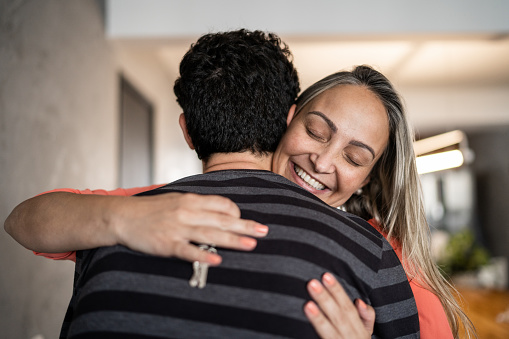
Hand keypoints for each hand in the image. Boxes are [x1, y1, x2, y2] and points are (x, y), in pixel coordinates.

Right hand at [111, 192, 267, 264]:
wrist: (122, 216)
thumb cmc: (151, 210)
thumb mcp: (177, 200)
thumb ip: (198, 205)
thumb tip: (220, 211)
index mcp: (191, 200)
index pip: (222, 204)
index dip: (236, 213)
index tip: (243, 220)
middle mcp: (187, 212)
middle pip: (222, 219)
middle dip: (245, 226)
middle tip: (264, 231)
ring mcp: (178, 228)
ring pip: (210, 234)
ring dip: (232, 240)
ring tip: (251, 245)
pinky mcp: (167, 244)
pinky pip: (188, 251)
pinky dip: (203, 256)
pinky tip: (217, 261)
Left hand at [304, 273, 375, 338]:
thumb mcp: (365, 335)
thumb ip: (366, 319)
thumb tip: (359, 301)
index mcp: (360, 333)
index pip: (348, 309)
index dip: (338, 292)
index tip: (325, 275)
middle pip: (340, 318)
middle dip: (326, 300)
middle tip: (312, 283)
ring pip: (331, 334)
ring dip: (320, 319)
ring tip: (307, 305)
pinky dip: (318, 335)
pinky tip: (304, 330)